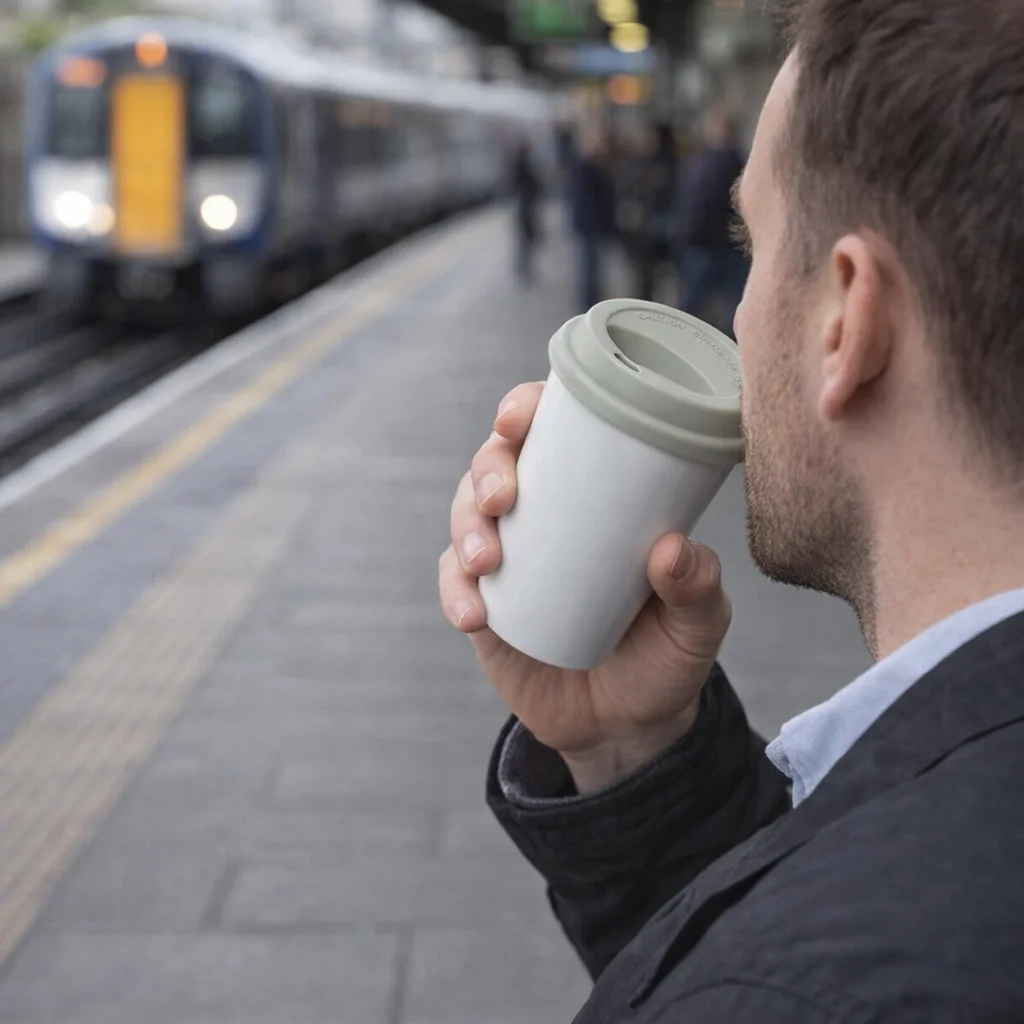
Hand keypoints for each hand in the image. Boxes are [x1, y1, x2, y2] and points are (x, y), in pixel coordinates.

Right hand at [439, 382, 731, 793]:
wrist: (626, 726)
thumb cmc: (665, 656)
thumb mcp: (697, 625)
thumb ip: (697, 589)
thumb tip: (674, 549)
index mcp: (594, 496)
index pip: (553, 432)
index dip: (525, 408)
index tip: (518, 418)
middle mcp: (545, 516)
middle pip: (495, 463)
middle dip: (488, 469)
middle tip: (504, 497)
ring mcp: (508, 559)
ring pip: (465, 516)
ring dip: (467, 528)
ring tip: (488, 561)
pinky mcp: (483, 605)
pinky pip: (455, 584)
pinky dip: (456, 593)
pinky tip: (473, 614)